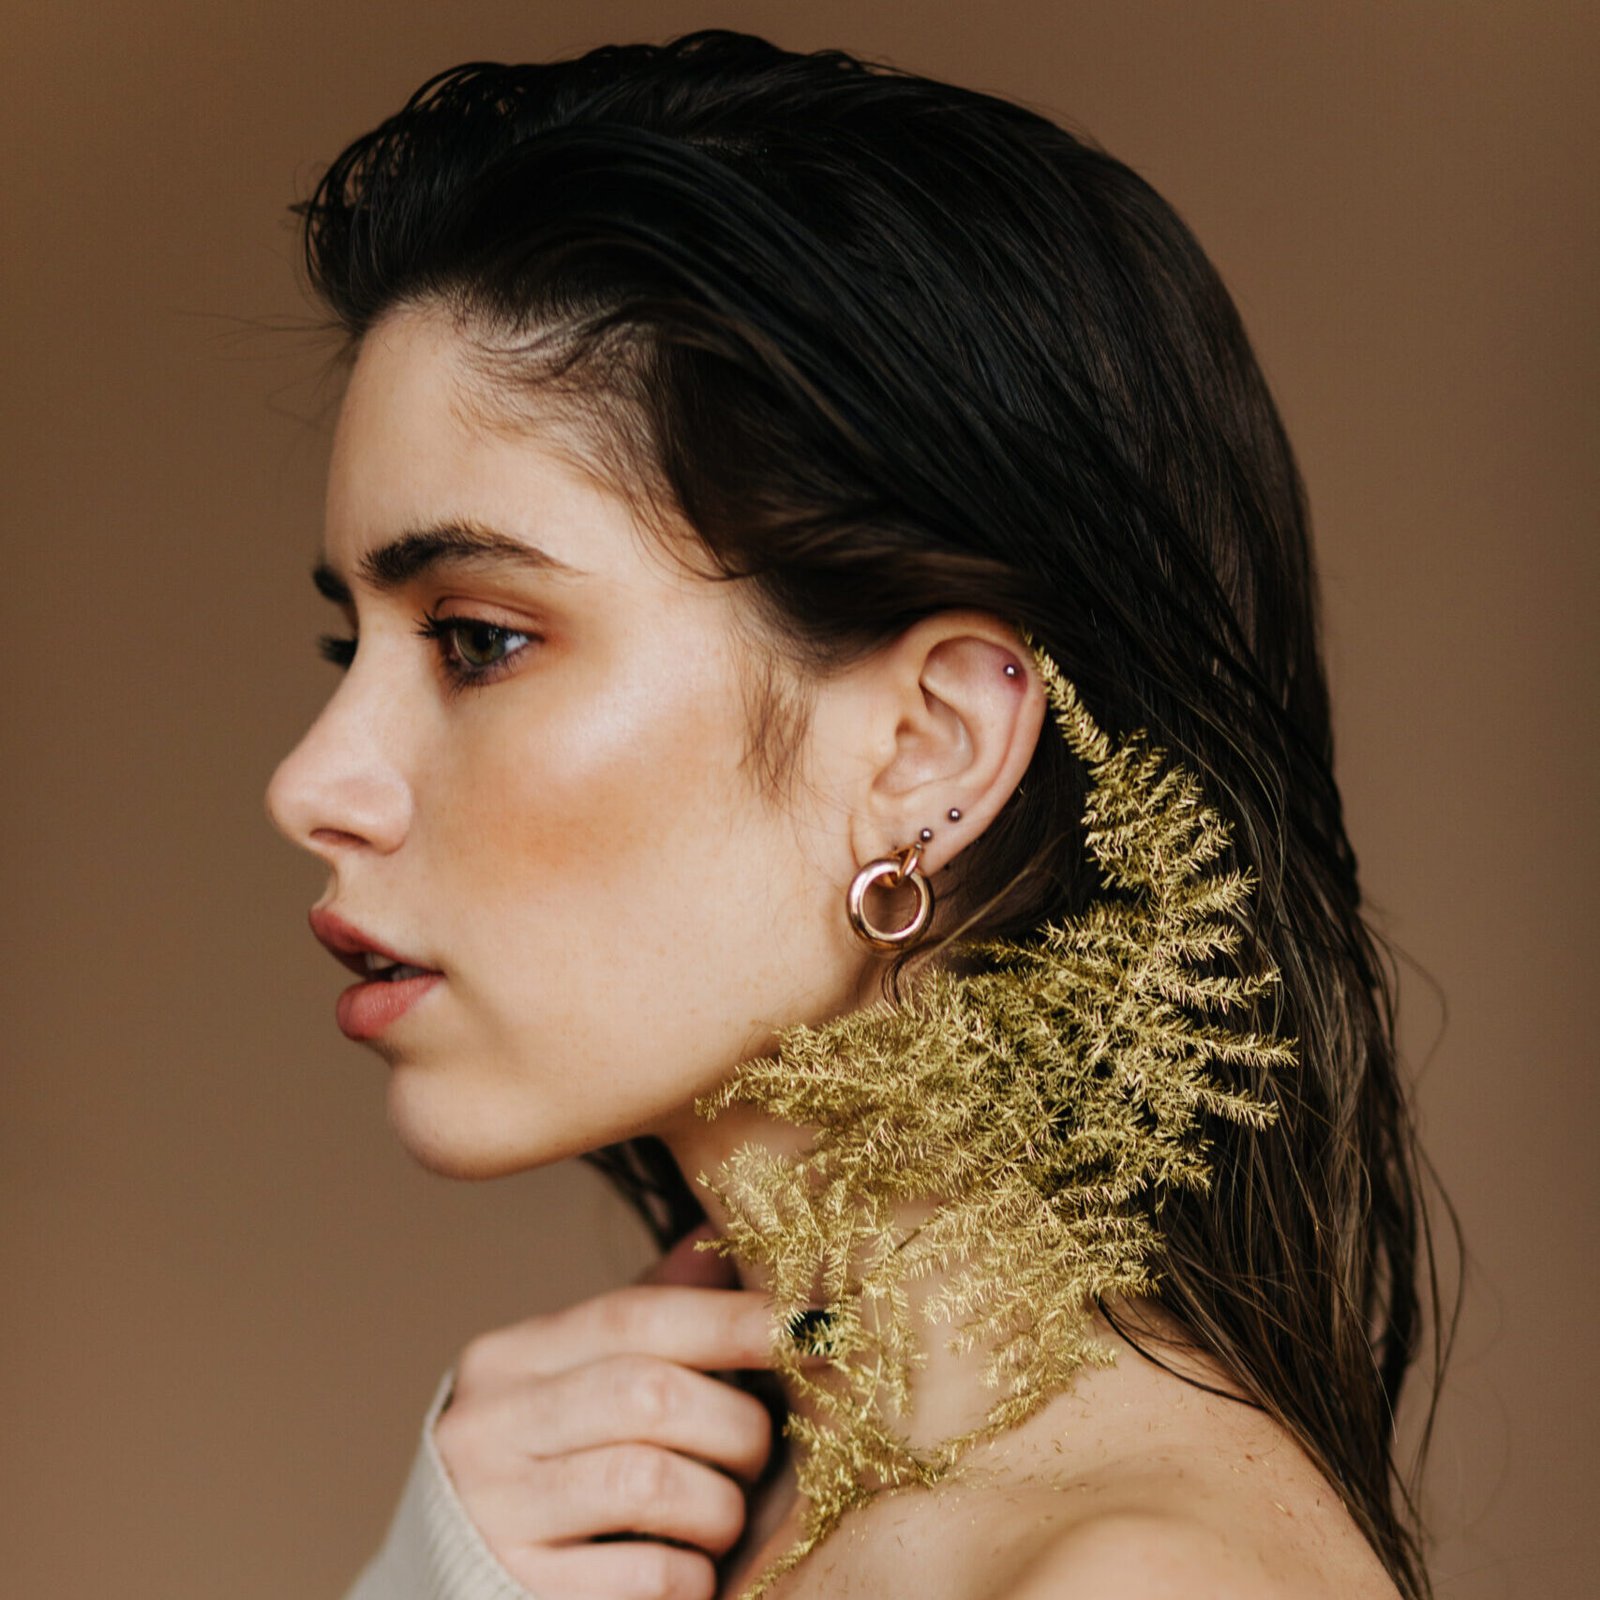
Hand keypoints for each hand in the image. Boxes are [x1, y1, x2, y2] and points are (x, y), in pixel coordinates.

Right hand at [433, 1223, 780, 1599]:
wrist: (452, 1583)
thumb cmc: (544, 1465)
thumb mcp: (580, 1379)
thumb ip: (649, 1317)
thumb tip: (724, 1238)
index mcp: (510, 1359)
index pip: (634, 1315)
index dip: (732, 1320)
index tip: (813, 1326)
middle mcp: (489, 1427)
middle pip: (650, 1394)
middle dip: (736, 1424)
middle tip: (762, 1451)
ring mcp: (496, 1514)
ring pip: (652, 1483)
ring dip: (721, 1504)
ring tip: (727, 1514)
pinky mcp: (519, 1591)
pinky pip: (647, 1575)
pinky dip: (694, 1575)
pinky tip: (694, 1571)